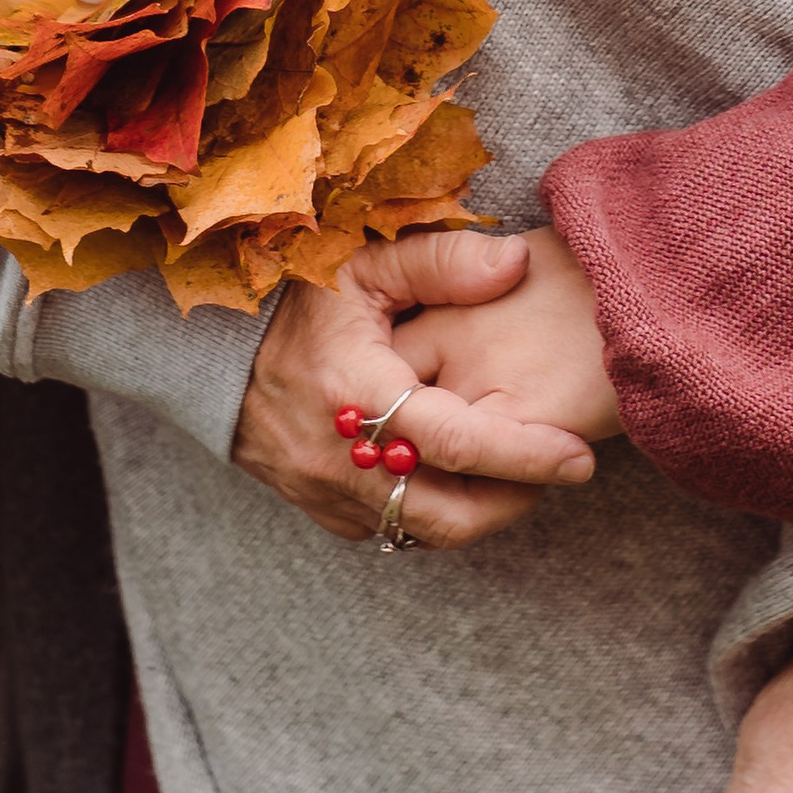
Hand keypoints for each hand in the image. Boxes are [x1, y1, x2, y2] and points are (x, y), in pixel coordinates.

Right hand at [234, 230, 598, 549]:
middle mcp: (339, 458)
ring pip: (422, 532)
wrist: (212, 351)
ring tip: (517, 471)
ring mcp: (326, 494)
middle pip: (447, 515)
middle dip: (514, 502)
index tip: (580, 456)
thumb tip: (515, 263)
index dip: (527, 455)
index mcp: (355, 391)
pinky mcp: (321, 511)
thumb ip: (442, 260)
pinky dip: (434, 512)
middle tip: (557, 471)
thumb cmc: (296, 298)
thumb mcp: (364, 261)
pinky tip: (459, 475)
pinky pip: (391, 530)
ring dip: (478, 511)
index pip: (457, 443)